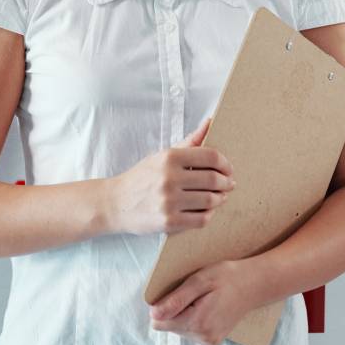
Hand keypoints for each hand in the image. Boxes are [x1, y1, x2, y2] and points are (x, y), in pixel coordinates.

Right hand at [105, 117, 234, 235]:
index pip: (210, 156)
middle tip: (229, 184)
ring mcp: (169, 201)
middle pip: (213, 179)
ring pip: (210, 200)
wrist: (115, 203)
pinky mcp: (169, 222)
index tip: (228, 169)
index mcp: (169, 158)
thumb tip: (209, 122)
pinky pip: (201, 219)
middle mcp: (169, 178)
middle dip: (226, 183)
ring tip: (219, 197)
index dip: (225, 163)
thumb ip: (189, 141)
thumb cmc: (142, 177)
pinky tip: (206, 210)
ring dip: (220, 199)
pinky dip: (209, 215)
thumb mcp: (162, 156)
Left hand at [149, 259, 260, 344]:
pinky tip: (206, 306)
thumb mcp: (200, 281)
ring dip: (184, 312)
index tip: (176, 291)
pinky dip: (193, 317)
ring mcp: (209, 341)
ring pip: (179, 328)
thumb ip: (176, 300)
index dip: (163, 305)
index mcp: (198, 323)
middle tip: (193, 292)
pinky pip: (190, 330)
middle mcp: (203, 337)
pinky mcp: (212, 340)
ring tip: (202, 298)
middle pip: (169, 326)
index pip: (159, 322)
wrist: (255, 284)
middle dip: (175, 308)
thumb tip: (153, 314)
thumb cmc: (228, 277)